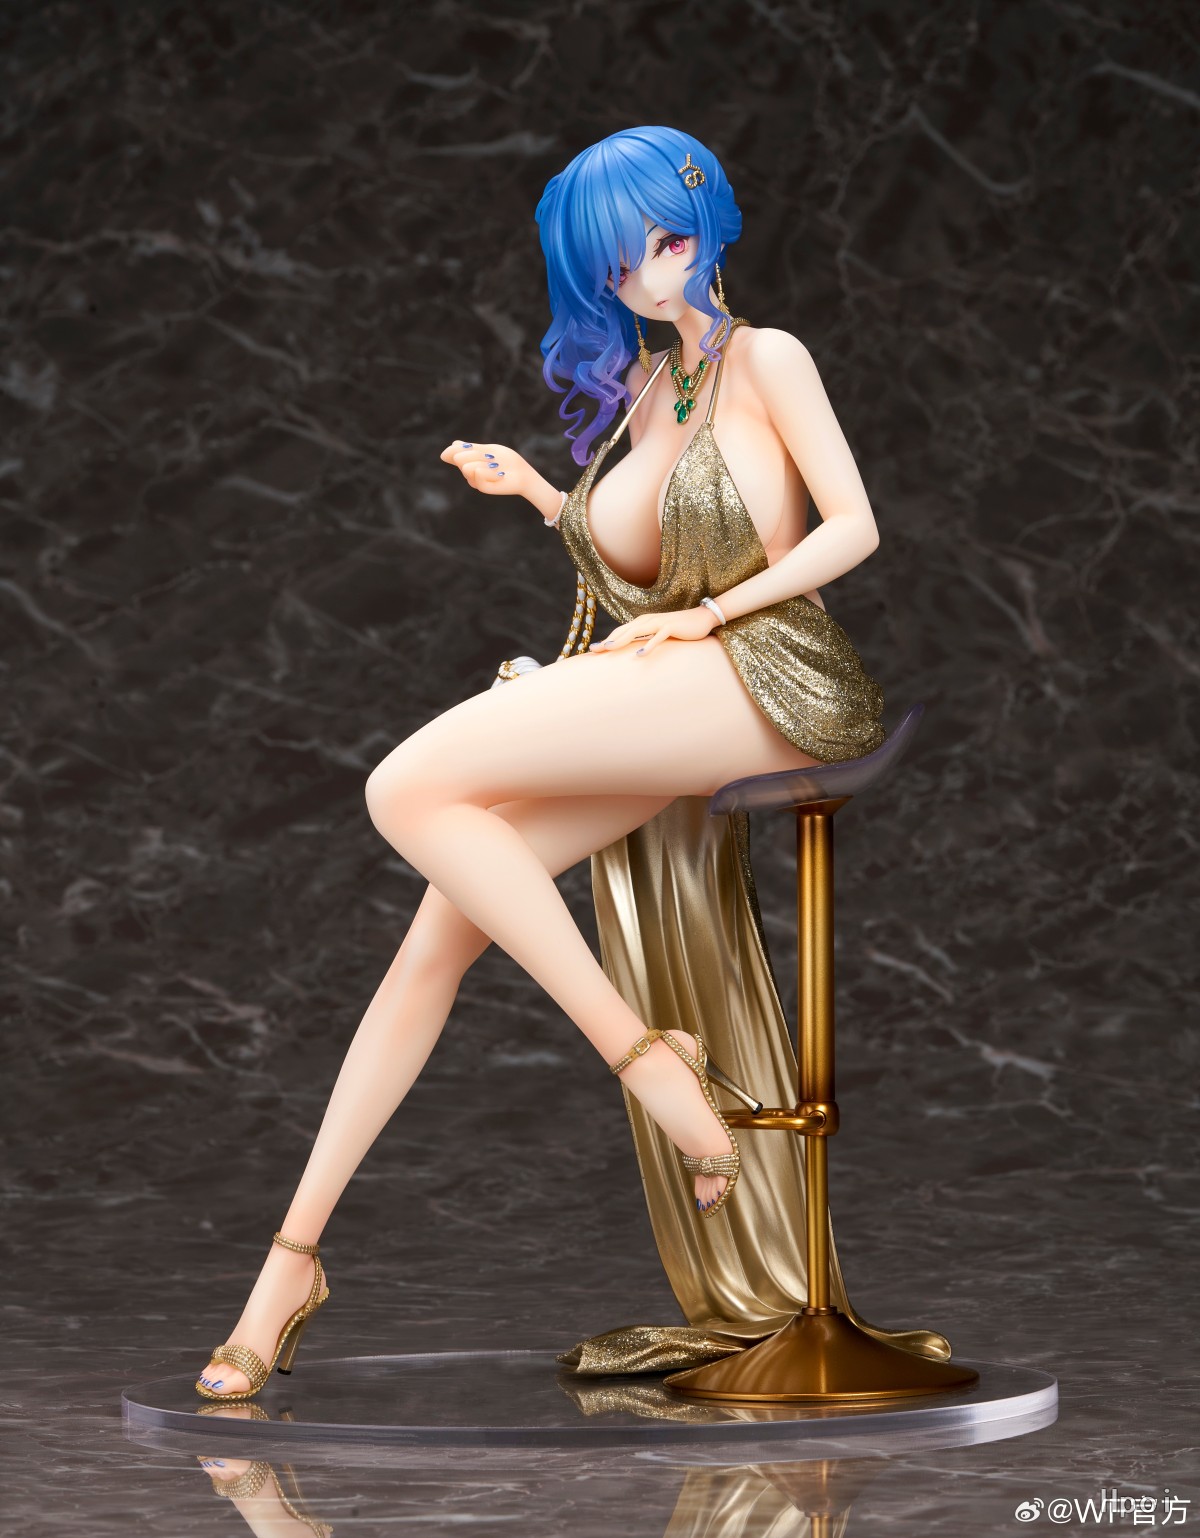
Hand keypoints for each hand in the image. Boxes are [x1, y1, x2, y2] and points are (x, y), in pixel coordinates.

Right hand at [440, 441, 531, 496]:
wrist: (523, 474)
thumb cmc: (507, 461)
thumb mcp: (487, 449)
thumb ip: (470, 448)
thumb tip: (451, 445)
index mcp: (468, 460)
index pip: (454, 451)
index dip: (465, 448)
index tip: (484, 451)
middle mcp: (468, 471)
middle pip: (459, 457)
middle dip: (477, 455)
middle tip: (492, 460)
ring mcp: (474, 480)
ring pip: (466, 466)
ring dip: (485, 463)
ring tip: (496, 468)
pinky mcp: (482, 488)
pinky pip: (477, 473)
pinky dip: (489, 471)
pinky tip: (499, 475)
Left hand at [588, 606, 718, 656]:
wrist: (702, 618)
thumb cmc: (680, 628)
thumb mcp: (659, 633)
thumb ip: (646, 638)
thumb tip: (634, 650)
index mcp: (643, 622)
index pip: (621, 631)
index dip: (607, 639)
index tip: (594, 650)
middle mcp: (648, 620)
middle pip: (624, 630)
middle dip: (608, 640)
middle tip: (594, 650)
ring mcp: (659, 622)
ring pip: (636, 631)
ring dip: (622, 640)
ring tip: (609, 648)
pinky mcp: (671, 627)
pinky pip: (658, 637)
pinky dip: (648, 645)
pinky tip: (640, 654)